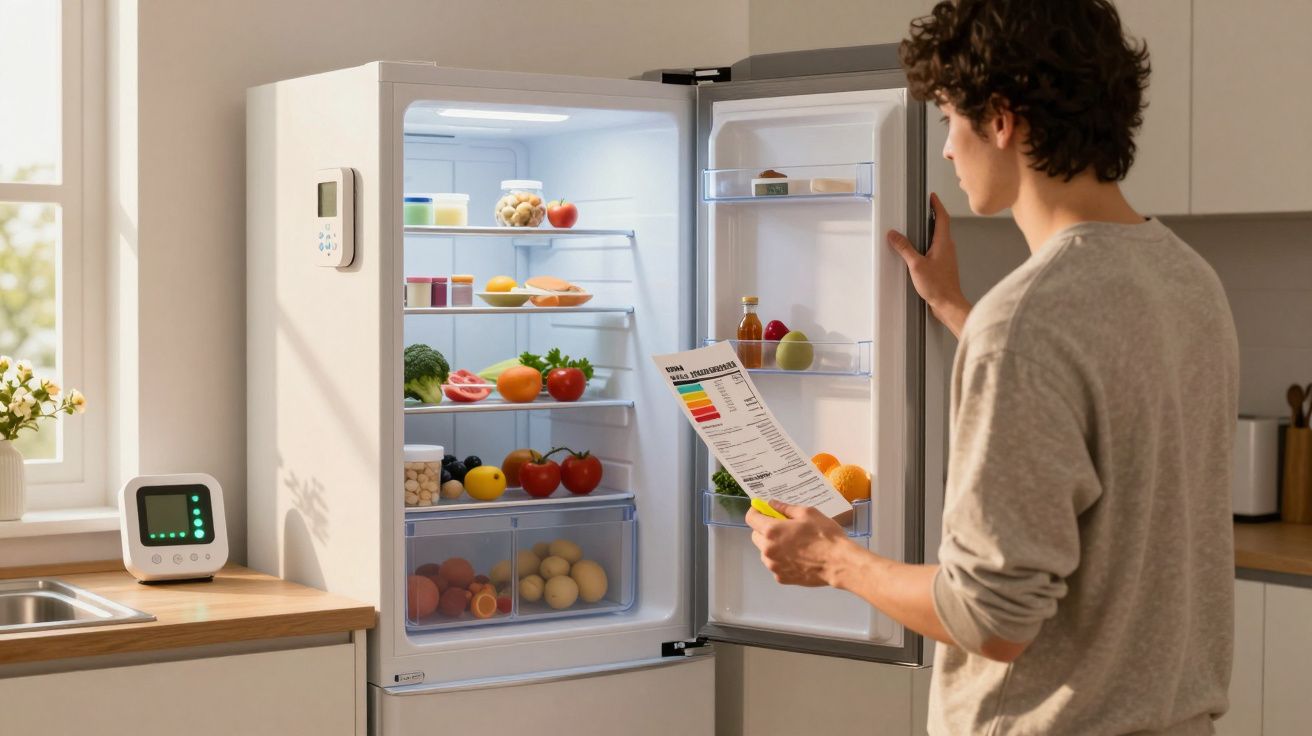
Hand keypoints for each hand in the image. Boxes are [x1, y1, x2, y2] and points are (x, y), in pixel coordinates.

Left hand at [745, 500, 850, 587]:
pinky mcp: (782, 578)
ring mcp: (774, 566)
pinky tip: (797, 557)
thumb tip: (772, 504)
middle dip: (764, 529)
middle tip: (782, 527)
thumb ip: (785, 508)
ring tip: (792, 544)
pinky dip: (781, 560)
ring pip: (764, 552)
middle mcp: (768, 550)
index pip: (751, 519)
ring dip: (772, 546)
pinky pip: (775, 565)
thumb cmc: (825, 535)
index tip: (762, 510)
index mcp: (771, 531)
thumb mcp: (807, 513)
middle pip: (755, 536)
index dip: (755, 512)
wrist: (838, 563)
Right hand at [886, 192, 971, 337]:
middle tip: (924, 207)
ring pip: (939, 237)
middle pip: (942, 226)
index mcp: (943, 243)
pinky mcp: (943, 266)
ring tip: (919, 225)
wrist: (949, 304)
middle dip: (933, 215)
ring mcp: (946, 257)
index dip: (937, 205)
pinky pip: (936, 248)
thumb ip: (905, 248)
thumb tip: (894, 235)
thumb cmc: (938, 286)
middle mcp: (947, 247)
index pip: (942, 218)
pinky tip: (919, 249)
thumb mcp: (916, 265)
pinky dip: (928, 243)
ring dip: (931, 229)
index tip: (932, 197)